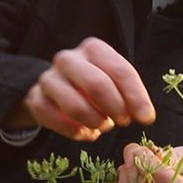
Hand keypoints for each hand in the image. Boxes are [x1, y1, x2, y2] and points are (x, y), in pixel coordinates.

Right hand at [3, 37, 155, 139]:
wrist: (54, 88)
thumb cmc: (93, 83)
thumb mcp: (114, 80)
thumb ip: (130, 94)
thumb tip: (146, 116)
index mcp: (93, 48)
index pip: (120, 71)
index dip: (136, 97)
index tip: (146, 118)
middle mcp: (68, 59)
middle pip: (97, 84)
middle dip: (116, 108)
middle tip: (124, 122)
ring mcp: (48, 78)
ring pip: (75, 106)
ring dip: (96, 122)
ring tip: (104, 125)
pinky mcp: (35, 99)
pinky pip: (58, 122)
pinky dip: (77, 133)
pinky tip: (87, 133)